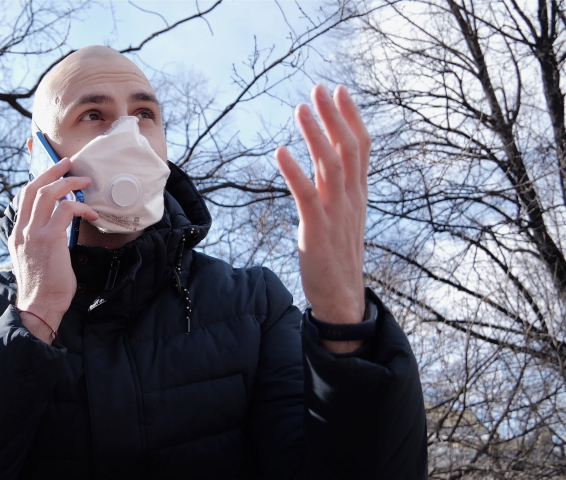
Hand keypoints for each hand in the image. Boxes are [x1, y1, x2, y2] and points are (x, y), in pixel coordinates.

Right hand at [9, 158, 97, 342]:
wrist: (38, 307)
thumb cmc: (42, 287)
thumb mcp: (34, 259)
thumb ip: (39, 242)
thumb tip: (58, 230)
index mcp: (17, 234)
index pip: (25, 197)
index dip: (40, 180)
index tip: (54, 173)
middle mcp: (22, 230)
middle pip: (35, 188)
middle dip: (53, 171)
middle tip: (68, 164)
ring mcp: (34, 233)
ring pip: (49, 193)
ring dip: (70, 183)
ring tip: (85, 182)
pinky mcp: (50, 238)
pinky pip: (65, 209)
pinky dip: (80, 207)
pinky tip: (91, 214)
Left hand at [274, 85, 368, 351]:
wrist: (342, 296)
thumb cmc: (338, 254)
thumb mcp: (343, 215)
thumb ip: (336, 187)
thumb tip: (323, 159)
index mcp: (358, 194)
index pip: (360, 148)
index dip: (351, 118)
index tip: (340, 91)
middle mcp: (351, 199)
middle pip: (347, 149)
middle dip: (333, 116)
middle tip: (319, 88)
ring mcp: (336, 214)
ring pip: (329, 166)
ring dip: (315, 135)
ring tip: (301, 108)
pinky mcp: (317, 230)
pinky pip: (306, 195)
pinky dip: (295, 171)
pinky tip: (281, 152)